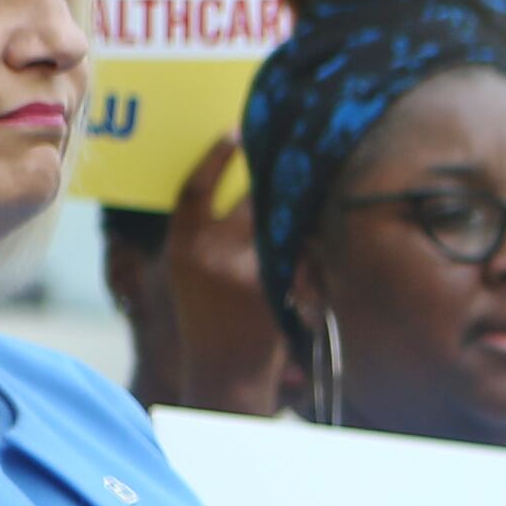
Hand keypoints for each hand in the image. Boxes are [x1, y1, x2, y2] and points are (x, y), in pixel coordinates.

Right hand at [167, 136, 298, 416]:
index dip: (215, 157)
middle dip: (270, 173)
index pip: (194, 187)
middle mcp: (212, 253)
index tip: (234, 132)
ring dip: (297, 203)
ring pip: (280, 220)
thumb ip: (202, 235)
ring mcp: (247, 270)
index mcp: (183, 245)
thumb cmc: (205, 320)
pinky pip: (300, 250)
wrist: (224, 373)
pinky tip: (323, 224)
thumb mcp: (187, 273)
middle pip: (248, 196)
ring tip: (313, 180)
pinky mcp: (279, 288)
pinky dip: (311, 238)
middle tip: (288, 150)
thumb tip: (225, 190)